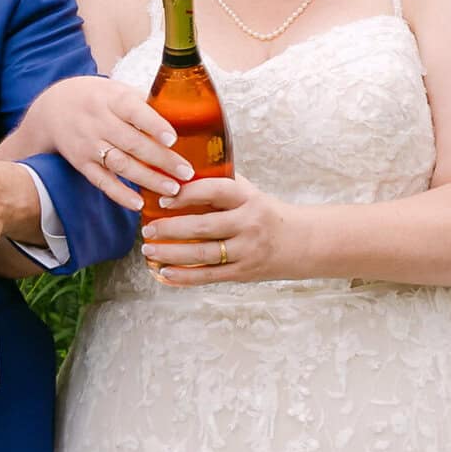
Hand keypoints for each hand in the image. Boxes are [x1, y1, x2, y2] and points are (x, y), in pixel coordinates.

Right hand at [13, 76, 188, 210]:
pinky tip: (139, 203)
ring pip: (120, 164)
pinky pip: (102, 181)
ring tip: (172, 189)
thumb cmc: (95, 97)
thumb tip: (181, 113)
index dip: (153, 125)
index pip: (133, 111)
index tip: (173, 139)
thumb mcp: (116, 88)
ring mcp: (89, 145)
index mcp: (111, 99)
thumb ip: (144, 102)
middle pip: (132, 143)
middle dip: (161, 160)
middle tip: (186, 172)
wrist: (52, 109)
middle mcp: (99, 122)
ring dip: (148, 179)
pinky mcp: (82, 164)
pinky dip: (120, 194)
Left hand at [140, 176, 308, 284]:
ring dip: (171, 253)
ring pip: (203, 254)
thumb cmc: (268, 214)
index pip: (215, 191)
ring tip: (150, 249)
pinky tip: (164, 273)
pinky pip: (209, 276)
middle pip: (203, 227)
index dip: (188, 193)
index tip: (164, 197)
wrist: (304, 243)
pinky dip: (184, 277)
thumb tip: (181, 174)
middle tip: (147, 228)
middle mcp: (248, 224)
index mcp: (249, 199)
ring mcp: (247, 251)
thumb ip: (222, 185)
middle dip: (170, 228)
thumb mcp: (251, 193)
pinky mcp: (244, 273)